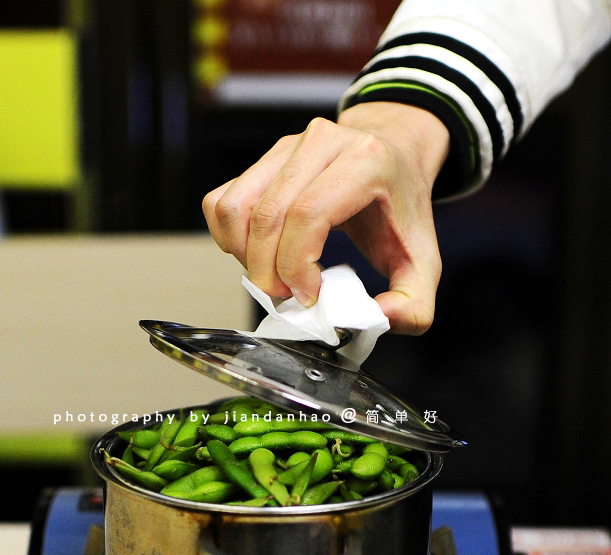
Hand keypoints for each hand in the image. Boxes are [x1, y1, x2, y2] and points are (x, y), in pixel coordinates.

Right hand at [202, 102, 448, 333]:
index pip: (308, 214)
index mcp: (365, 161)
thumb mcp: (424, 262)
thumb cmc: (401, 209)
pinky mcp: (262, 160)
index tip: (308, 296)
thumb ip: (414, 306)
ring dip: (244, 258)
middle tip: (287, 298)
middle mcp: (322, 143)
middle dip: (268, 272)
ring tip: (273, 278)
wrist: (393, 156)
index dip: (297, 265)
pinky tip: (256, 255)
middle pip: (268, 216)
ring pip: (236, 209)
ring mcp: (286, 148)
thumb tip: (380, 320)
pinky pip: (221, 202)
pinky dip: (228, 239)